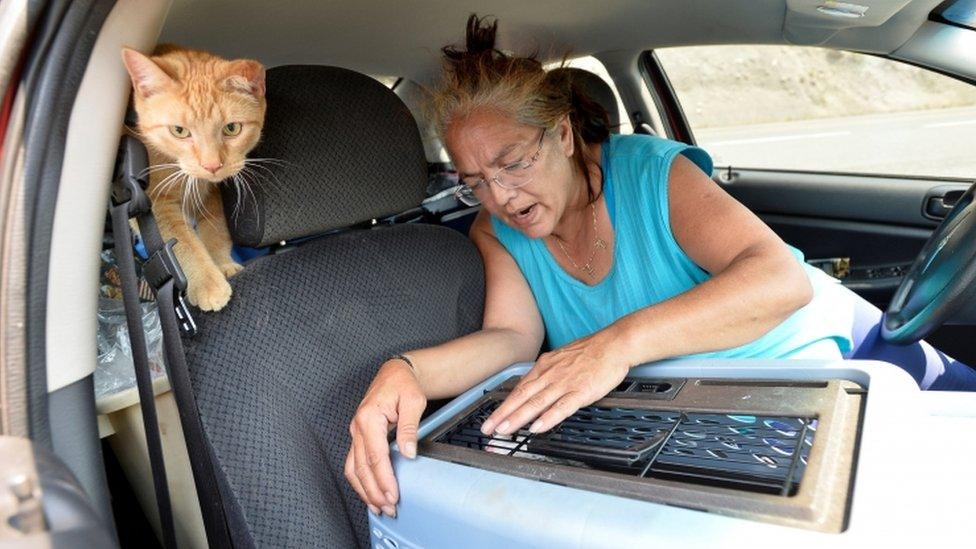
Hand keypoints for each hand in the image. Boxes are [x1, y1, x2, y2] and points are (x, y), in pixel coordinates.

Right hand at [345, 359, 425, 517]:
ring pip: (353, 468)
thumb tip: (408, 453)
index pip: (375, 456)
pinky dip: (360, 481)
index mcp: (369, 417)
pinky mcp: (358, 437)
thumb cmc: (403, 384)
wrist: (395, 373)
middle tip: (389, 508)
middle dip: (374, 491)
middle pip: (362, 467)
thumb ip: (409, 427)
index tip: (393, 495)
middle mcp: (357, 426)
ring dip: (365, 490)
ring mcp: (355, 432)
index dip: (384, 479)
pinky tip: (369, 494)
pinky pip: (354, 463)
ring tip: (378, 507)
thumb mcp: (413, 401)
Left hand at [480, 330, 628, 435]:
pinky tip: (536, 428)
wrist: (615, 344)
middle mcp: (550, 374)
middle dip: (502, 414)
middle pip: (521, 396)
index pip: (519, 388)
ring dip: (517, 418)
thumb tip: (537, 385)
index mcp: (545, 366)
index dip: (504, 404)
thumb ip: (549, 372)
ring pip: (536, 403)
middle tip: (487, 429)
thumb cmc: (592, 350)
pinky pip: (561, 407)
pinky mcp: (581, 391)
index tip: (492, 417)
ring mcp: (565, 383)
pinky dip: (547, 418)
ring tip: (504, 430)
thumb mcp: (562, 357)